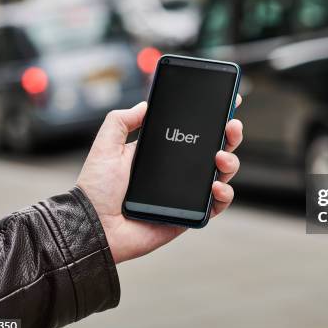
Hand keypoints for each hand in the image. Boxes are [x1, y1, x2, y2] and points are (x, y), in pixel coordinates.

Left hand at [77, 95, 242, 262]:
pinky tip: (215, 187)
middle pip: (215, 149)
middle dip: (230, 135)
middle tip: (232, 126)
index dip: (213, 118)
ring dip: (230, 162)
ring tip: (221, 157)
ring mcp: (187, 192)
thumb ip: (121, 120)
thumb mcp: (106, 146)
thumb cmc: (96, 189)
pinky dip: (224, 195)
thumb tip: (145, 105)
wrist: (95, 225)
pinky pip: (217, 205)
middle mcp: (178, 171)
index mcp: (162, 153)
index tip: (227, 102)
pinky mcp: (190, 214)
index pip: (194, 131)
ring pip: (221, 174)